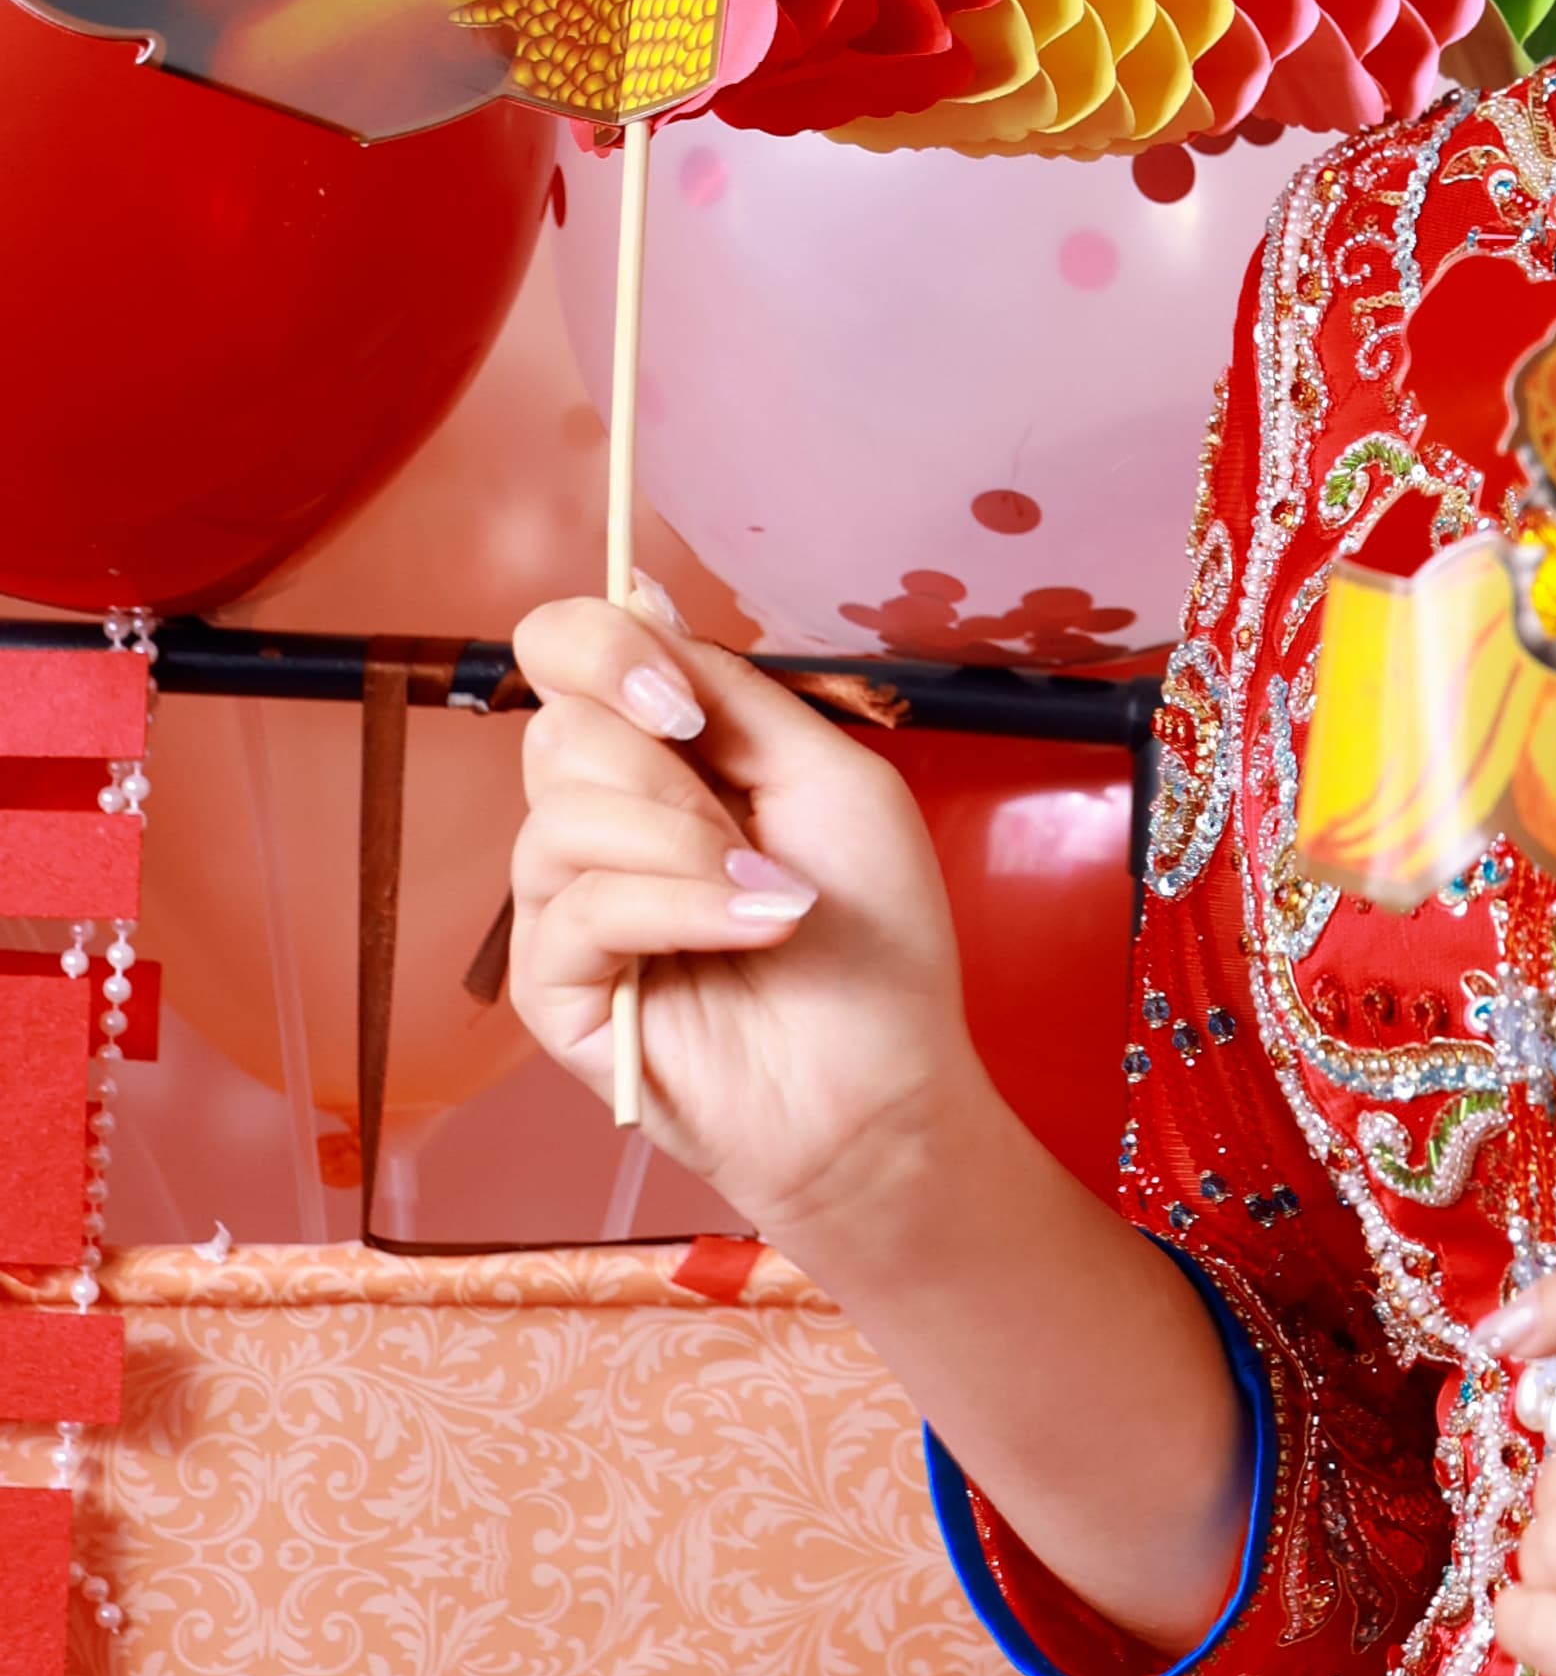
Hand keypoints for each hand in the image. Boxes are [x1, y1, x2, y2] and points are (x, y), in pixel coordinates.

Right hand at [506, 595, 997, 1248]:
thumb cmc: (872, 937)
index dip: (603, 649)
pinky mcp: (553, 985)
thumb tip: (639, 591)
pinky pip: (579, 905)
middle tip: (746, 826)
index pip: (567, 652)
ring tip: (770, 900)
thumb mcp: (826, 775)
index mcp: (660, 756)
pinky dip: (678, 907)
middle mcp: (600, 817)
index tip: (681, 704)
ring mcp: (568, 902)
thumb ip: (729, 690)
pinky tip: (752, 929)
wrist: (882, 1083)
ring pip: (561, 812)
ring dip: (685, 844)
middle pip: (557, 724)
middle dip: (666, 769)